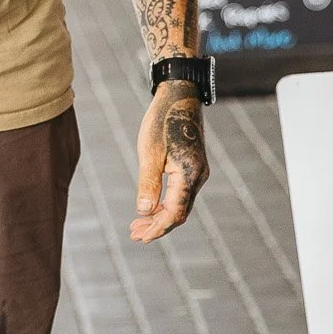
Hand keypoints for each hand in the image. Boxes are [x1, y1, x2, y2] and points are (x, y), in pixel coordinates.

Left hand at [131, 80, 209, 243]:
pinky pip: (181, 194)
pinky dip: (166, 204)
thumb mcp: (150, 152)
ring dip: (160, 216)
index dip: (157, 228)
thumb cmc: (162, 121)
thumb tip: (144, 212)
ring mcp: (198, 172)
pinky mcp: (194, 167)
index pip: (174, 213)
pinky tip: (151, 207)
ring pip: (180, 204)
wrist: (179, 96)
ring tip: (137, 224)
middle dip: (157, 226)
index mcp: (189, 175)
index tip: (139, 236)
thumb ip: (148, 183)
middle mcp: (198, 177)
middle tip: (134, 234)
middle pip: (179, 213)